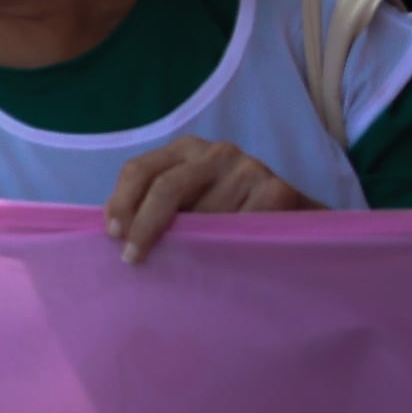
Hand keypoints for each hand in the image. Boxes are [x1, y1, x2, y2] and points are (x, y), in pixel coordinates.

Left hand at [103, 134, 310, 261]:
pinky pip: (239, 226)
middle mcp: (217, 151)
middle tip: (133, 258)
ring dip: (192, 243)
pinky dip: (226, 248)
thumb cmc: (234, 215)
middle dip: (145, 226)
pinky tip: (227, 259)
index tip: (113, 235)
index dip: (122, 202)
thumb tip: (114, 229)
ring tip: (193, 262)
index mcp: (188, 149)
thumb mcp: (193, 201)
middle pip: (165, 187)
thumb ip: (162, 205)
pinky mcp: (278, 190)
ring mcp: (250, 167)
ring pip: (203, 214)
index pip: (140, 169)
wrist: (299, 222)